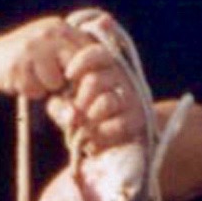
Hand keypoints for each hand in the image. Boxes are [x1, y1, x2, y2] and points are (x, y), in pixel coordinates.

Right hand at [0, 16, 85, 99]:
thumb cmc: (29, 61)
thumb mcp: (52, 50)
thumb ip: (75, 58)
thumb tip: (102, 80)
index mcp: (60, 27)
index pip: (90, 52)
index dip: (87, 73)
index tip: (77, 82)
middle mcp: (48, 33)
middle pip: (75, 68)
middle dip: (68, 81)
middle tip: (56, 84)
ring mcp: (32, 47)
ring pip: (55, 83)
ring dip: (46, 88)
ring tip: (33, 77)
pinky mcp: (17, 65)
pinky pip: (36, 90)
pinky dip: (31, 92)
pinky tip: (21, 81)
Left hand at [48, 36, 147, 154]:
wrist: (119, 146)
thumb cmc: (91, 122)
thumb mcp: (72, 111)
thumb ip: (62, 108)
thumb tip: (63, 109)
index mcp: (108, 69)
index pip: (99, 54)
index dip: (82, 61)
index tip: (68, 75)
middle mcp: (124, 80)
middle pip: (93, 81)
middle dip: (80, 101)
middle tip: (79, 114)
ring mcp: (134, 99)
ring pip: (105, 102)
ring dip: (90, 118)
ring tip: (87, 127)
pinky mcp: (139, 119)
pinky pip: (118, 124)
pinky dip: (102, 133)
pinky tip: (97, 139)